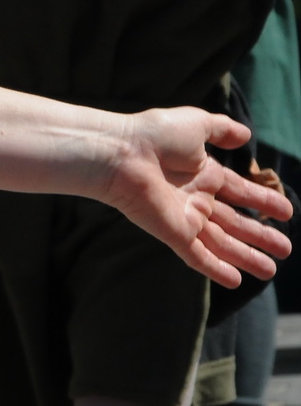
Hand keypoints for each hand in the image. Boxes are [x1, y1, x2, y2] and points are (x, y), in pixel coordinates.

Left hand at [98, 107, 291, 288]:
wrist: (121, 154)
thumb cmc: (155, 135)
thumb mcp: (195, 124)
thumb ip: (221, 130)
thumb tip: (246, 136)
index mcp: (202, 173)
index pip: (239, 191)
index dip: (263, 201)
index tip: (286, 212)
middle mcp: (195, 198)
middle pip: (234, 222)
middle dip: (260, 236)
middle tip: (287, 248)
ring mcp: (185, 217)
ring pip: (222, 243)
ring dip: (247, 257)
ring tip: (272, 271)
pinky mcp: (173, 233)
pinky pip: (198, 256)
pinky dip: (216, 269)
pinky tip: (236, 281)